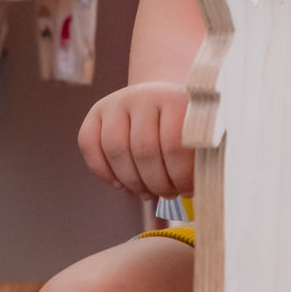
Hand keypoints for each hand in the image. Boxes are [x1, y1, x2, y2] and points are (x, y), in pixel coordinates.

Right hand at [78, 81, 192, 200]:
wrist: (161, 100)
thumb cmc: (186, 128)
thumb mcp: (200, 136)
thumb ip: (201, 158)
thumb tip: (192, 192)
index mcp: (175, 99)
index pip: (174, 144)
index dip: (180, 176)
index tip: (188, 191)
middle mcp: (144, 96)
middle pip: (144, 150)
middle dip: (157, 182)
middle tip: (168, 195)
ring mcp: (117, 102)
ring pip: (116, 149)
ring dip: (132, 181)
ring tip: (148, 193)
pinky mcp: (96, 111)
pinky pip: (89, 144)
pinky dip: (103, 172)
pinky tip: (122, 186)